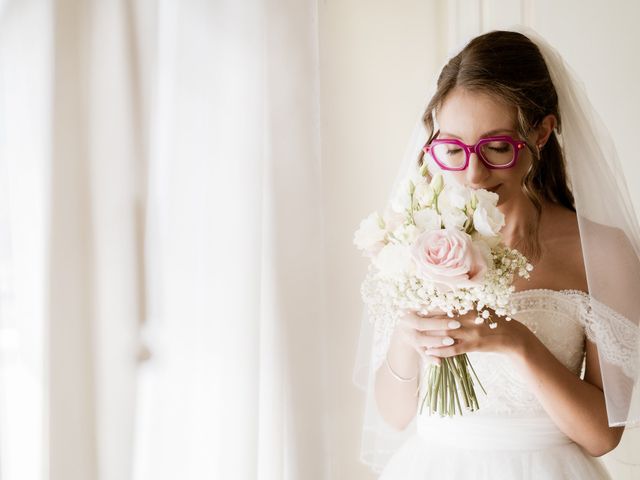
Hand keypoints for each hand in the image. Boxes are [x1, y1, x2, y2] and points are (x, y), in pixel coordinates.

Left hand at [397, 307, 529, 360]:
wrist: (513, 337)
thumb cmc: (495, 322)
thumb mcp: (481, 309)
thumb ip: (466, 305)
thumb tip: (449, 299)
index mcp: (470, 307)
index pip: (446, 306)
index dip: (430, 307)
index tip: (415, 307)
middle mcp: (469, 318)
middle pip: (442, 318)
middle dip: (426, 320)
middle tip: (410, 322)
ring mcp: (471, 332)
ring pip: (445, 333)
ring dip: (429, 336)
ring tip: (416, 337)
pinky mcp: (474, 345)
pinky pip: (454, 349)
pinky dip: (441, 351)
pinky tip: (430, 352)